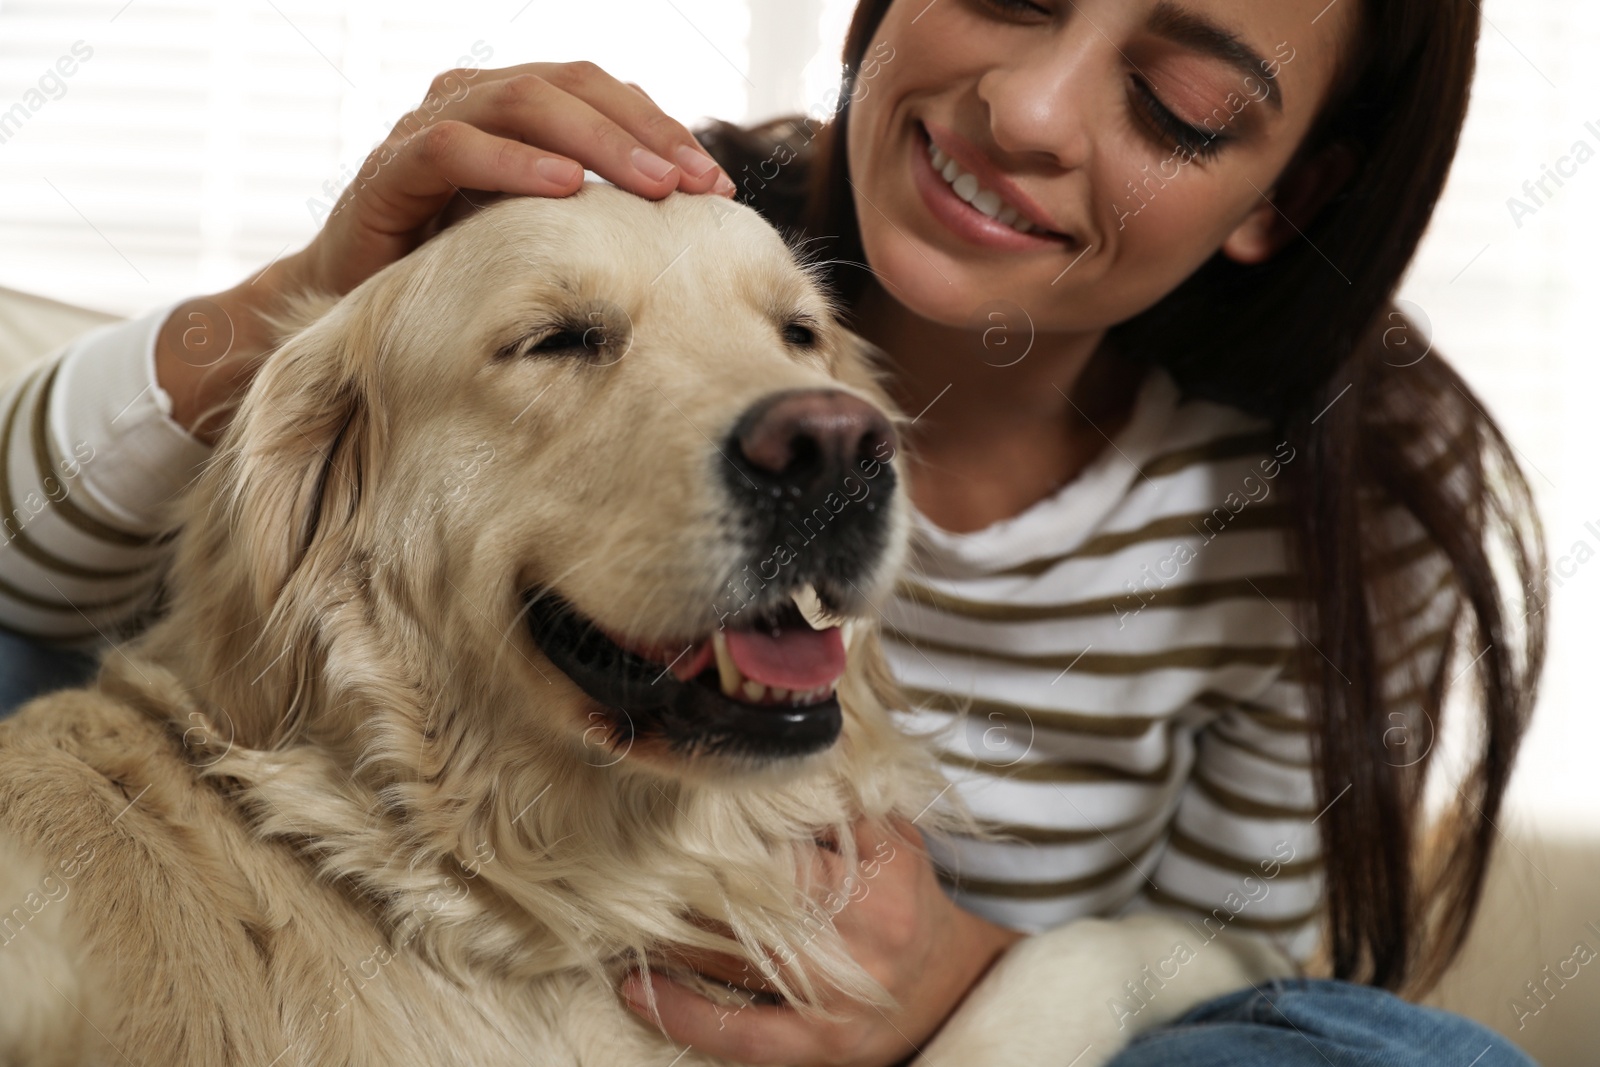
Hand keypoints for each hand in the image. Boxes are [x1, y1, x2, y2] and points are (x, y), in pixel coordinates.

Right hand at [157, 61, 734, 441]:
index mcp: (514, 108)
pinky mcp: (387, 172)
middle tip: (696, 181)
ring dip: (594, 142)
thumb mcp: (541, 235)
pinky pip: (452, 149)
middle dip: (643, 132)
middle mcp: (471, 102)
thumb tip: (694, 227)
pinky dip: (511, 163)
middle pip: (570, 86)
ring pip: (520, 103)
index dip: (663, 129)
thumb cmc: (457, 269)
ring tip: (650, 182)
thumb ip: (596, 214)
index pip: (602, 94)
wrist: (352, 307)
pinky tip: (563, 188)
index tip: (718, 185)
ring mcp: (426, 129)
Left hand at [620, 818, 1025, 1066]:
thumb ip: (839, 795)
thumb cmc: (903, 899)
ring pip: (733, 956)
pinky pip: (737, 1031)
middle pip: (753, 891)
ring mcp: (838, 992)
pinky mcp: (819, 1045)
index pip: (789, 831)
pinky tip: (635, 988)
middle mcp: (864, 926)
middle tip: (621, 852)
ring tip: (614, 909)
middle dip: (687, 873)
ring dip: (667, 933)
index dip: (723, 818)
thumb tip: (764, 751)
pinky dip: (680, 1011)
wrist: (949, 987)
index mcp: (881, 864)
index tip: (668, 802)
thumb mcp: (892, 834)